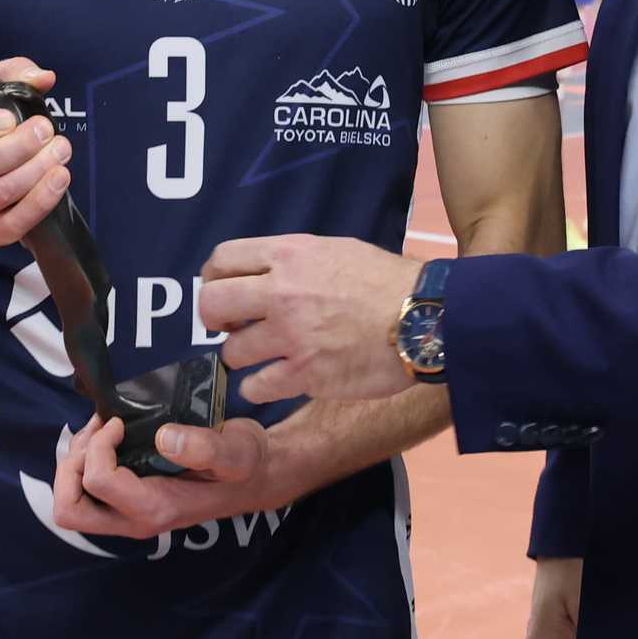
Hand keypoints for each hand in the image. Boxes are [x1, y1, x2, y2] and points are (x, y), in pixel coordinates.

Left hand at [51, 414, 279, 539]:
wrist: (255, 477)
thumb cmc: (245, 463)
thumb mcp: (235, 451)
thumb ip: (204, 447)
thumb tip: (163, 438)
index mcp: (155, 508)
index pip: (97, 483)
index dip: (98, 447)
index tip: (119, 422)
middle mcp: (134, 519)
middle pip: (69, 510)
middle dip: (70, 466)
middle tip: (97, 433)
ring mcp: (128, 514)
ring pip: (71, 502)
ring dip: (75, 462)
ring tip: (102, 429)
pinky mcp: (127, 501)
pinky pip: (85, 492)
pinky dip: (85, 462)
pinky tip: (108, 435)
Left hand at [198, 235, 423, 403]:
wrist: (425, 318)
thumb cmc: (387, 281)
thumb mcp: (338, 250)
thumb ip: (296, 260)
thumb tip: (267, 275)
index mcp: (290, 254)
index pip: (222, 259)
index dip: (213, 278)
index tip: (221, 292)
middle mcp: (282, 292)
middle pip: (212, 304)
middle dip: (214, 320)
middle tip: (231, 329)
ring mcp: (291, 335)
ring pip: (232, 351)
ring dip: (242, 357)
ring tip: (263, 358)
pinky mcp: (304, 375)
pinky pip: (256, 387)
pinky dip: (260, 387)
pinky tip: (275, 382)